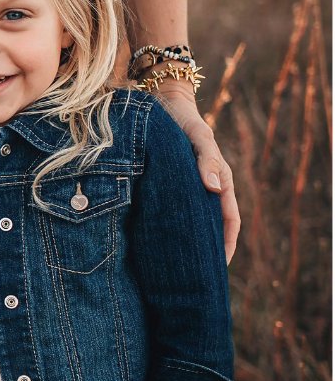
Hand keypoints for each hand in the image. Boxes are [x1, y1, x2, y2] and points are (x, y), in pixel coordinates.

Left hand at [155, 81, 239, 260]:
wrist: (160, 102)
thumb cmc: (183, 120)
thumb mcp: (198, 137)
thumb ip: (207, 159)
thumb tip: (214, 188)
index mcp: (219, 181)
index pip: (229, 220)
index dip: (227, 244)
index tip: (220, 267)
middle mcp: (203, 188)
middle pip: (209, 226)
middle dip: (206, 250)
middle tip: (196, 277)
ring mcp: (184, 187)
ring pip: (188, 221)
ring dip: (185, 241)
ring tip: (174, 267)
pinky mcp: (164, 184)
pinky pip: (168, 210)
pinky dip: (164, 226)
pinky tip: (151, 242)